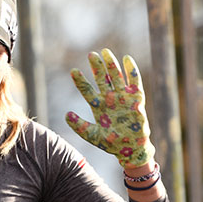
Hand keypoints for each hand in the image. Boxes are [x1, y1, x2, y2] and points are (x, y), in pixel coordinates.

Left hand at [65, 49, 154, 167]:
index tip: (73, 71)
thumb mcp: (92, 135)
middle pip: (101, 79)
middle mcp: (110, 99)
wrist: (130, 149)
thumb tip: (66, 114)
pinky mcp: (136, 98)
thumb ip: (79, 126)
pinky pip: (134, 81)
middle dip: (97, 67)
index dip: (80, 81)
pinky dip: (131, 70)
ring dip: (111, 64)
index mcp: (98, 106)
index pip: (87, 90)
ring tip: (105, 52)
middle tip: (91, 54)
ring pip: (116, 77)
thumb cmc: (111, 143)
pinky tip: (126, 58)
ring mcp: (123, 97)